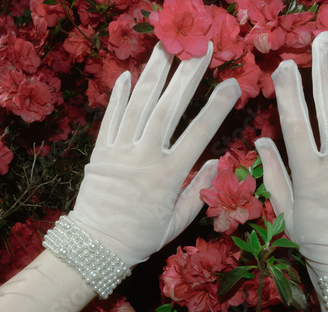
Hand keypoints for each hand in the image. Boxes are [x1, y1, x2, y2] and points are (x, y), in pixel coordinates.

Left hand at [70, 42, 240, 266]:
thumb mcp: (178, 221)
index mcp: (168, 176)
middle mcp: (144, 158)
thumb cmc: (142, 237)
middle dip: (186, 77)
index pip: (198, 134)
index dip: (216, 107)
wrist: (96, 246)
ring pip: (138, 107)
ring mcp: (119, 152)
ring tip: (165, 49)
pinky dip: (117, 97)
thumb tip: (215, 161)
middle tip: (199, 51)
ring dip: (153, 76)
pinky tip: (126, 76)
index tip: (231, 84)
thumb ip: (199, 190)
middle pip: (167, 110)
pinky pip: (110, 120)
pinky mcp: (100, 153)